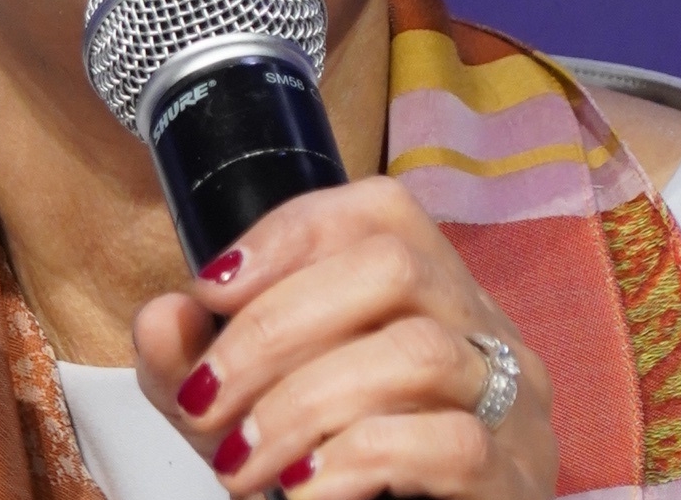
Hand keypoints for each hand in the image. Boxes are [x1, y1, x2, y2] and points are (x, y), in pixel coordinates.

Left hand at [132, 177, 555, 498]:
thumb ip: (191, 364)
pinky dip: (354, 461)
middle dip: (275, 328)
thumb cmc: (326, 477)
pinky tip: (305, 492)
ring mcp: (513, 401)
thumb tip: (163, 315)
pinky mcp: (517, 474)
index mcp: (426, 293)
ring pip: (417, 353)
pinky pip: (447, 442)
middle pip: (392, 267)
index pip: (379, 210)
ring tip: (242, 464)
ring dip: (302, 404)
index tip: (209, 291)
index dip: (287, 235)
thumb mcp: (240, 414)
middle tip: (207, 401)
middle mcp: (484, 329)